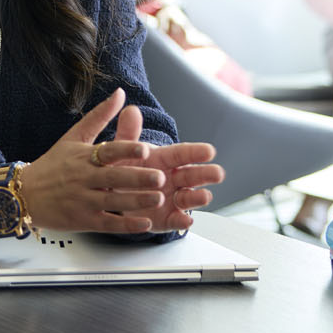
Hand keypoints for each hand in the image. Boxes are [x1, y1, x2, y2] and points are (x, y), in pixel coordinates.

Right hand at [17, 89, 217, 233]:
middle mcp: (83, 178)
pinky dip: (126, 226)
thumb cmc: (52, 165)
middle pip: (113, 178)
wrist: (23, 194)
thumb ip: (99, 116)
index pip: (107, 152)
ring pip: (113, 201)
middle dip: (138, 178)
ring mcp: (83, 201)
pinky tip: (144, 224)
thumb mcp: (73, 137)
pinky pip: (107, 224)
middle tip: (160, 177)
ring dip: (136, 201)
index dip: (126, 151)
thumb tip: (120, 93)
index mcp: (83, 156)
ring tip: (158, 199)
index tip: (144, 149)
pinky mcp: (82, 221)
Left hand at [112, 101, 219, 230]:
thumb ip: (128, 134)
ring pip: (188, 198)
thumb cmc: (123, 169)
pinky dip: (182, 221)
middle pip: (192, 175)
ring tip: (205, 196)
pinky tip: (187, 220)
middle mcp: (173, 179)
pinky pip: (175, 220)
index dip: (195, 152)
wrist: (114, 196)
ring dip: (198, 198)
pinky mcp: (167, 219)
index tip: (209, 150)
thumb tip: (130, 110)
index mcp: (164, 159)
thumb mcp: (122, 151)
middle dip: (205, 174)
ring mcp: (172, 199)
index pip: (182, 153)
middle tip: (218, 173)